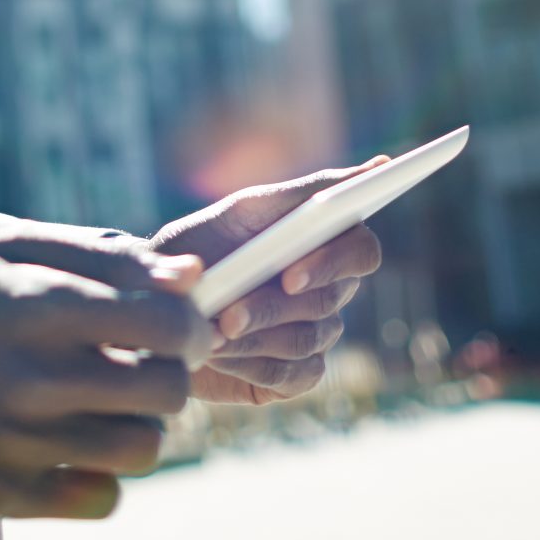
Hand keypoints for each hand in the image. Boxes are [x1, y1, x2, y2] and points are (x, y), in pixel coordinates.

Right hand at [0, 225, 212, 519]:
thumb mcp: (10, 244)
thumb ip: (102, 253)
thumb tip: (188, 274)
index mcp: (34, 305)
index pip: (159, 324)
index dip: (191, 323)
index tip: (183, 323)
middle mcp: (27, 377)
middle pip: (162, 392)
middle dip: (174, 371)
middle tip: (154, 361)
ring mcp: (12, 442)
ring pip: (140, 450)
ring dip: (144, 422)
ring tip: (117, 402)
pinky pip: (98, 501)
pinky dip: (105, 474)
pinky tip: (81, 441)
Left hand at [153, 161, 386, 405]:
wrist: (161, 302)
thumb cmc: (203, 244)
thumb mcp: (241, 210)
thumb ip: (303, 192)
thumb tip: (379, 165)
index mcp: (323, 241)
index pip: (361, 249)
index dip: (334, 262)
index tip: (290, 274)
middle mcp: (329, 287)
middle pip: (330, 299)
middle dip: (272, 305)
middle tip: (229, 313)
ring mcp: (318, 333)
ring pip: (307, 338)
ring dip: (254, 334)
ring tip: (209, 330)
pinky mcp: (298, 374)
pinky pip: (293, 374)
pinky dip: (251, 363)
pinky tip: (219, 352)